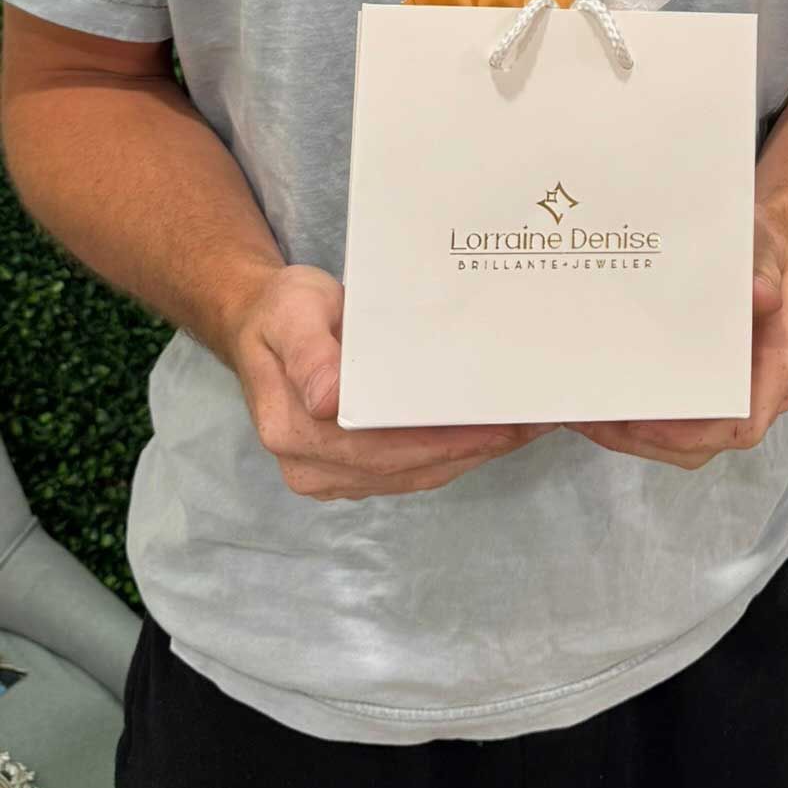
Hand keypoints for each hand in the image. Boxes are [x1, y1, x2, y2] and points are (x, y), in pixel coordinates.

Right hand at [229, 264, 559, 500]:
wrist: (261, 322)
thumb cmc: (281, 312)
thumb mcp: (291, 315)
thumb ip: (309, 354)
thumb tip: (328, 400)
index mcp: (293, 430)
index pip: (379, 448)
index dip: (440, 443)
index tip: (493, 428)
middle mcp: (310, 465)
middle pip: (404, 468)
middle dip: (469, 450)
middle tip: (527, 426)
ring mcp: (329, 473)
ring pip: (412, 475)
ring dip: (467, 456)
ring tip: (520, 430)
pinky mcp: (349, 469)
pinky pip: (408, 470)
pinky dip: (450, 455)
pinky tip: (485, 435)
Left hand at [566, 206, 787, 470]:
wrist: (772, 247)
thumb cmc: (770, 250)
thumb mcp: (769, 249)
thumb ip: (764, 271)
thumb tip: (762, 294)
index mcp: (777, 363)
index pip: (741, 423)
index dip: (692, 434)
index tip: (644, 423)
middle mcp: (757, 389)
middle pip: (702, 441)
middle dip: (646, 438)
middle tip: (597, 419)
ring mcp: (730, 390)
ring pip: (683, 437)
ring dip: (634, 434)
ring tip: (588, 415)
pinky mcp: (707, 383)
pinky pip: (675, 415)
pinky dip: (638, 417)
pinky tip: (601, 399)